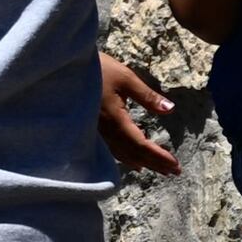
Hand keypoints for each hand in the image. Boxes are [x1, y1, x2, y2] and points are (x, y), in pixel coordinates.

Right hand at [95, 53, 178, 178]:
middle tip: (175, 172)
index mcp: (116, 120)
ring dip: (143, 163)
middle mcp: (107, 130)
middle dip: (155, 164)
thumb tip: (170, 109)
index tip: (175, 165)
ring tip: (160, 170)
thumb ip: (147, 96)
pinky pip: (113, 149)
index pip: (141, 145)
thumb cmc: (98, 70)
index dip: (158, 156)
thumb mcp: (126, 78)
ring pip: (123, 154)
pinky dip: (128, 157)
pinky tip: (135, 161)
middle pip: (134, 154)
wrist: (66, 69)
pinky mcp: (95, 129)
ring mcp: (99, 131)